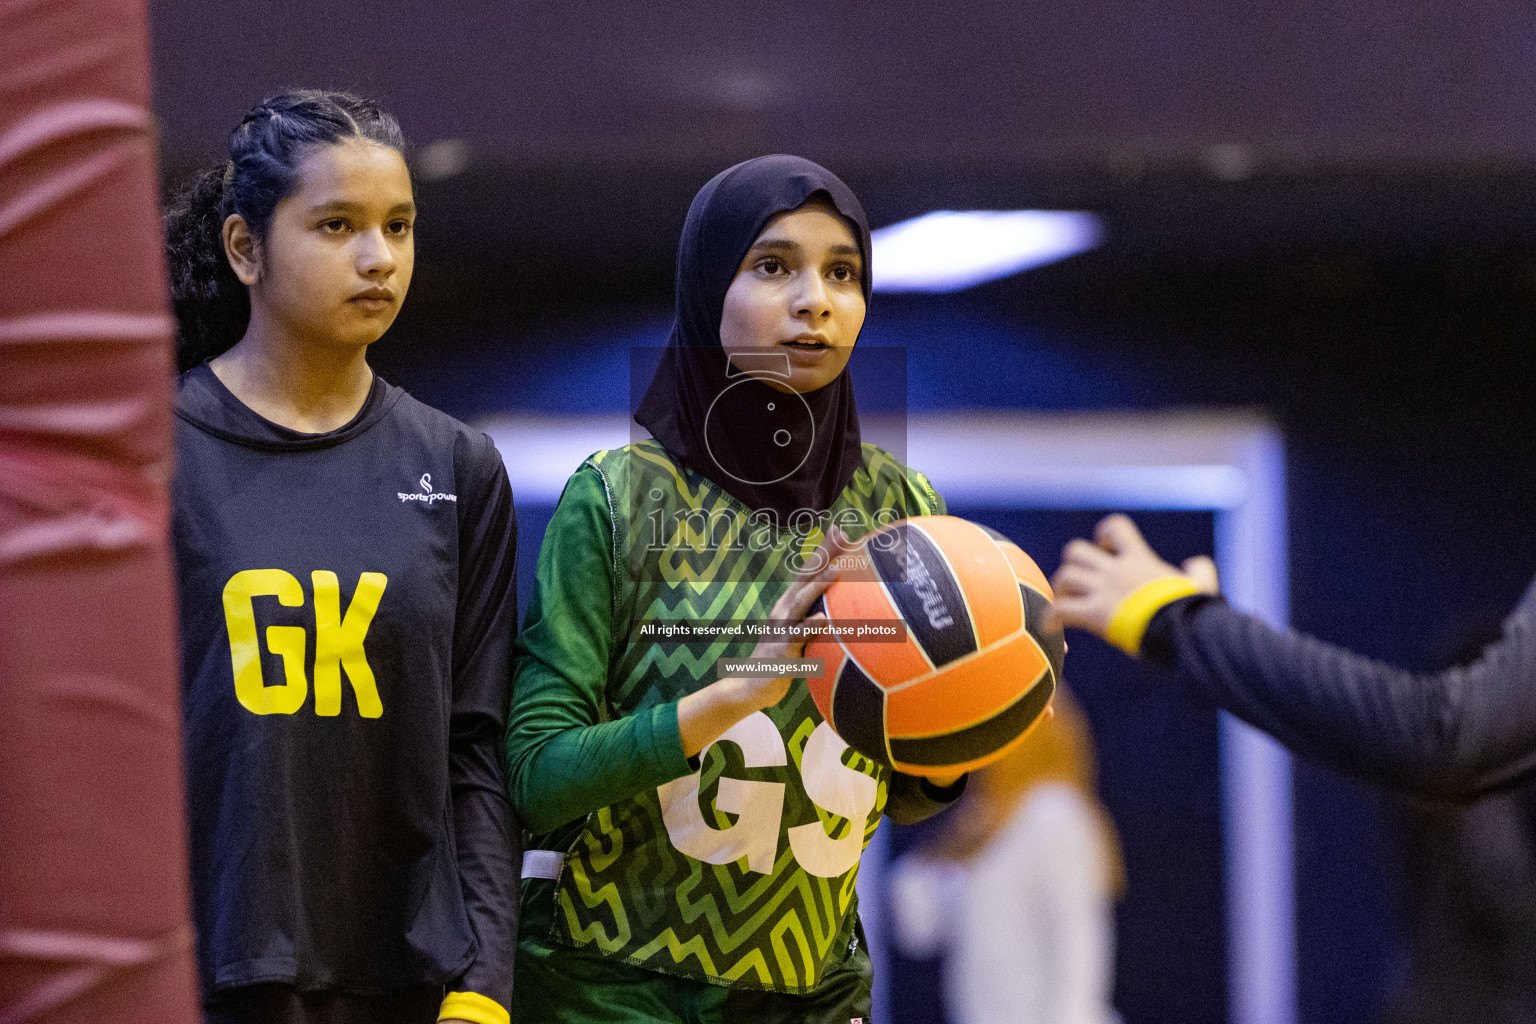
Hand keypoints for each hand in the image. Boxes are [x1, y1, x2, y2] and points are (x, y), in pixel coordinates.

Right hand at [740, 527, 854, 707]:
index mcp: (789, 604)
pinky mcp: (782, 648)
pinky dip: (811, 626)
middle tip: (840, 533)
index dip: (824, 551)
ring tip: (836, 570)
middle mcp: (784, 610)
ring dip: (817, 585)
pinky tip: (824, 619)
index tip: (841, 531)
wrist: (752, 684)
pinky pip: (798, 636)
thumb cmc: (781, 659)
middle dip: (823, 555)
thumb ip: (814, 619)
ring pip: (800, 601)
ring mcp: (782, 627)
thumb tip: (837, 611)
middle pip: (805, 576)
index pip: (809, 572)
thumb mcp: (798, 634)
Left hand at [1050, 514, 1218, 636]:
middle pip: (1075, 550)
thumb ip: (1200, 571)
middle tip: (1081, 582)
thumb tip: (1196, 564)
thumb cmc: (1193, 611)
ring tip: (1067, 603)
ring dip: (1060, 590)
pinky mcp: (1093, 614)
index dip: (1104, 533)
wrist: (1181, 630)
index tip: (1107, 547)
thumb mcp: (1201, 586)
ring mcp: (1102, 591)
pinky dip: (1051, 618)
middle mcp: (1115, 570)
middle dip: (1073, 564)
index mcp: (1139, 559)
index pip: (1115, 527)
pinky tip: (1051, 628)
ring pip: (1063, 576)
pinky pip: (1060, 610)